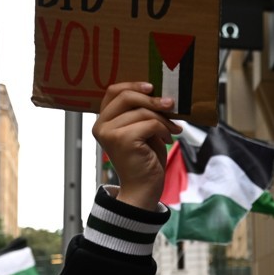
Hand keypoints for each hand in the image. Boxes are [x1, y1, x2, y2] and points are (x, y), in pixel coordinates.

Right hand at [92, 82, 182, 210]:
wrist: (143, 189)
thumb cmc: (144, 160)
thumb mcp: (142, 130)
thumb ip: (142, 112)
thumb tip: (160, 93)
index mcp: (103, 121)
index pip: (113, 91)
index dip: (134, 85)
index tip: (152, 87)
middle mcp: (101, 125)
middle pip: (126, 96)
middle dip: (152, 99)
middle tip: (171, 104)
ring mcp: (109, 132)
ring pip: (142, 111)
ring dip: (163, 119)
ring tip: (172, 129)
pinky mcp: (122, 139)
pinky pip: (150, 123)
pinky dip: (163, 129)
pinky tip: (167, 139)